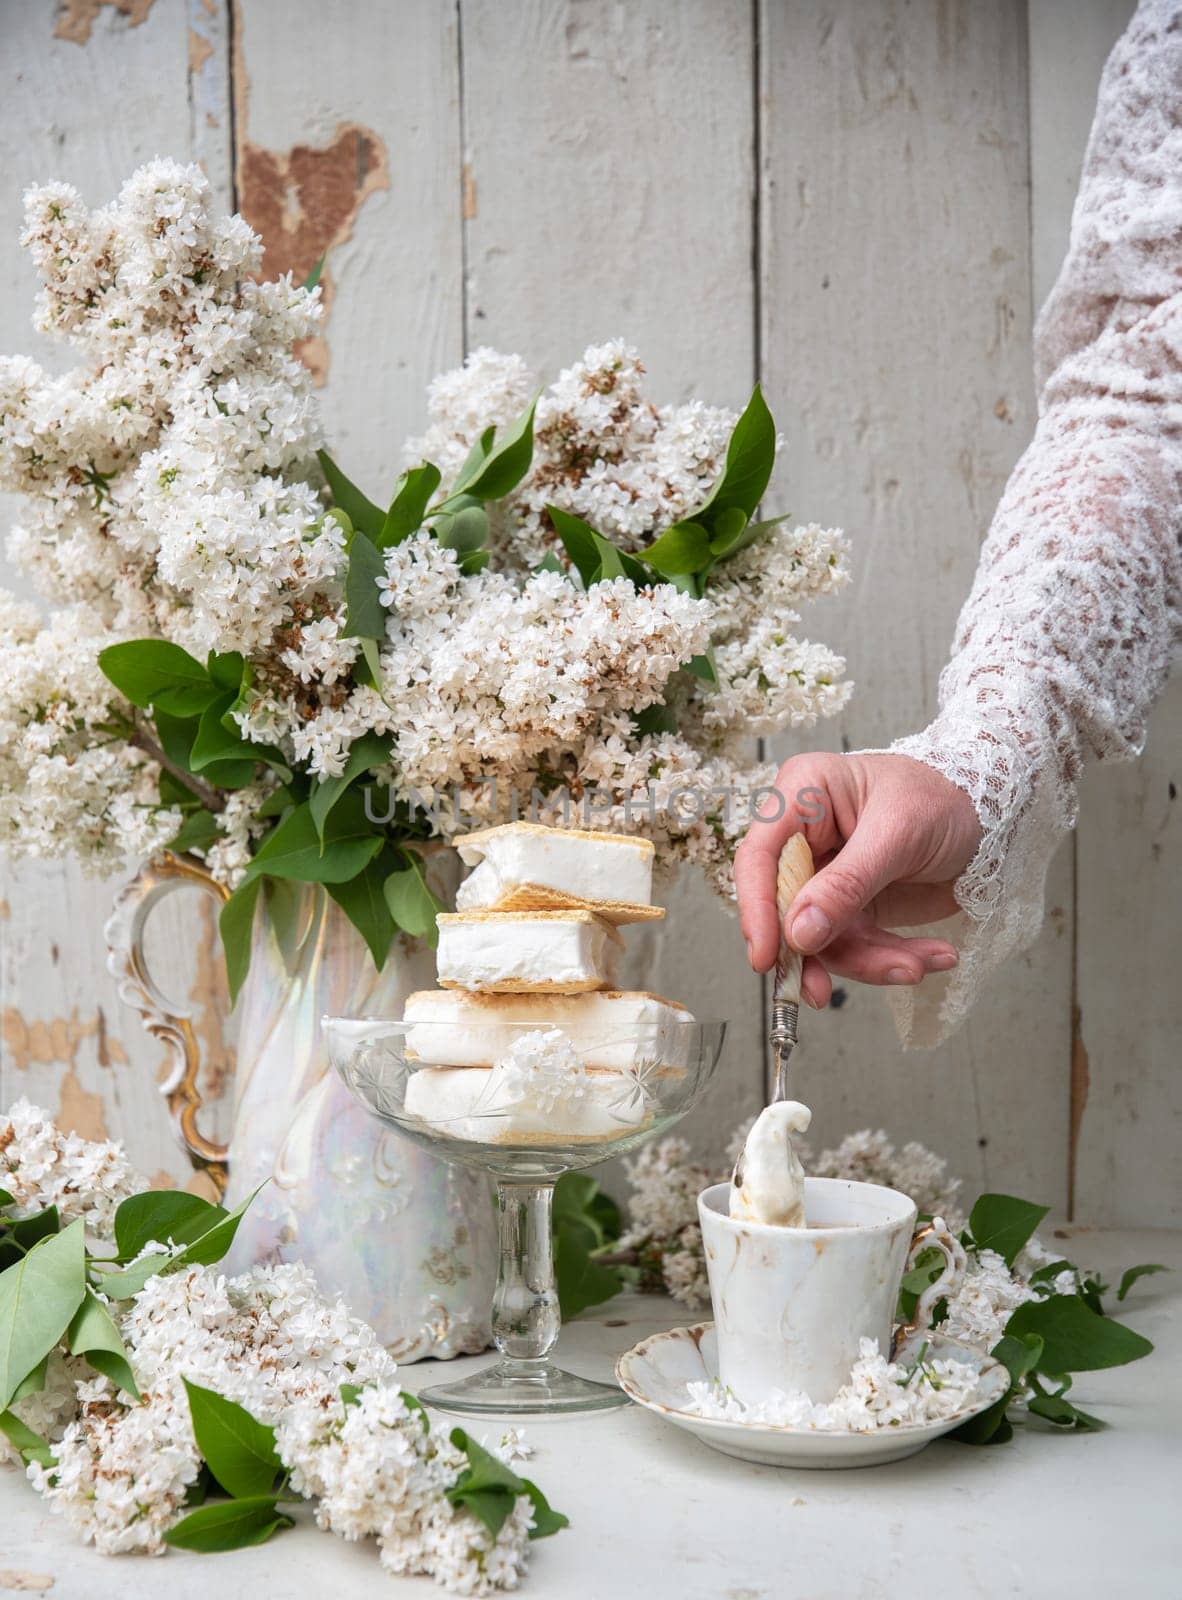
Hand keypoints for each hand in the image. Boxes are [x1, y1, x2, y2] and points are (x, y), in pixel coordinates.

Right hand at [733, 752, 981, 1007]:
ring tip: (916, 965)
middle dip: (815, 953)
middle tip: (822, 993)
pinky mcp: (853, 907)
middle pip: (784, 908)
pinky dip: (893, 959)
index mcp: (802, 798)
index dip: (756, 908)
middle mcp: (805, 839)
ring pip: (823, 939)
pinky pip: (857, 947)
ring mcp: (828, 877)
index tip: (767, 957)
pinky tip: (932, 957)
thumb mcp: (898, 835)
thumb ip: (847, 885)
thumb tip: (799, 933)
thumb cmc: (943, 796)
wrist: (992, 815)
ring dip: (869, 962)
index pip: (759, 857)